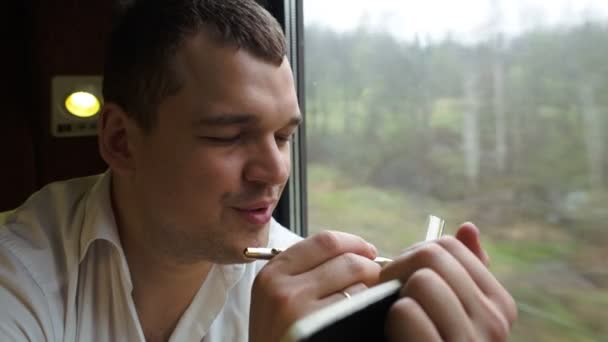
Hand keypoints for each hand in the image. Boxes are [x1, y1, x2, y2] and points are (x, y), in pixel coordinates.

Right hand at [249, 231, 380, 341]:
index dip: (353, 243)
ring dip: (371, 291)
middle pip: (347, 259)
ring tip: (366, 303)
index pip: (324, 241)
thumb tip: (359, 252)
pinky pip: (358, 308)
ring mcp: (299, 312)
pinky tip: (359, 321)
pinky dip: (367, 312)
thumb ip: (306, 272)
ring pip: (357, 283)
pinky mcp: (317, 331)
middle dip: (370, 267)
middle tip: (377, 280)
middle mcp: (282, 289)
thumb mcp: (277, 299)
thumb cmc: (281, 337)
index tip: (367, 251)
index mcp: (272, 274)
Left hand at [381, 222, 516, 340]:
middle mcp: (495, 321)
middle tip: (391, 298)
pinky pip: (406, 311)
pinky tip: (401, 337)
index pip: (449, 246)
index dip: (414, 258)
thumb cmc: (429, 336)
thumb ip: (462, 273)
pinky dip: (392, 322)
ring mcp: (471, 341)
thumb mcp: (450, 309)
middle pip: (432, 256)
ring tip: (398, 322)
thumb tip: (469, 226)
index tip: (404, 283)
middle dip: (399, 271)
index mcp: (499, 304)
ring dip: (395, 299)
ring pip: (420, 280)